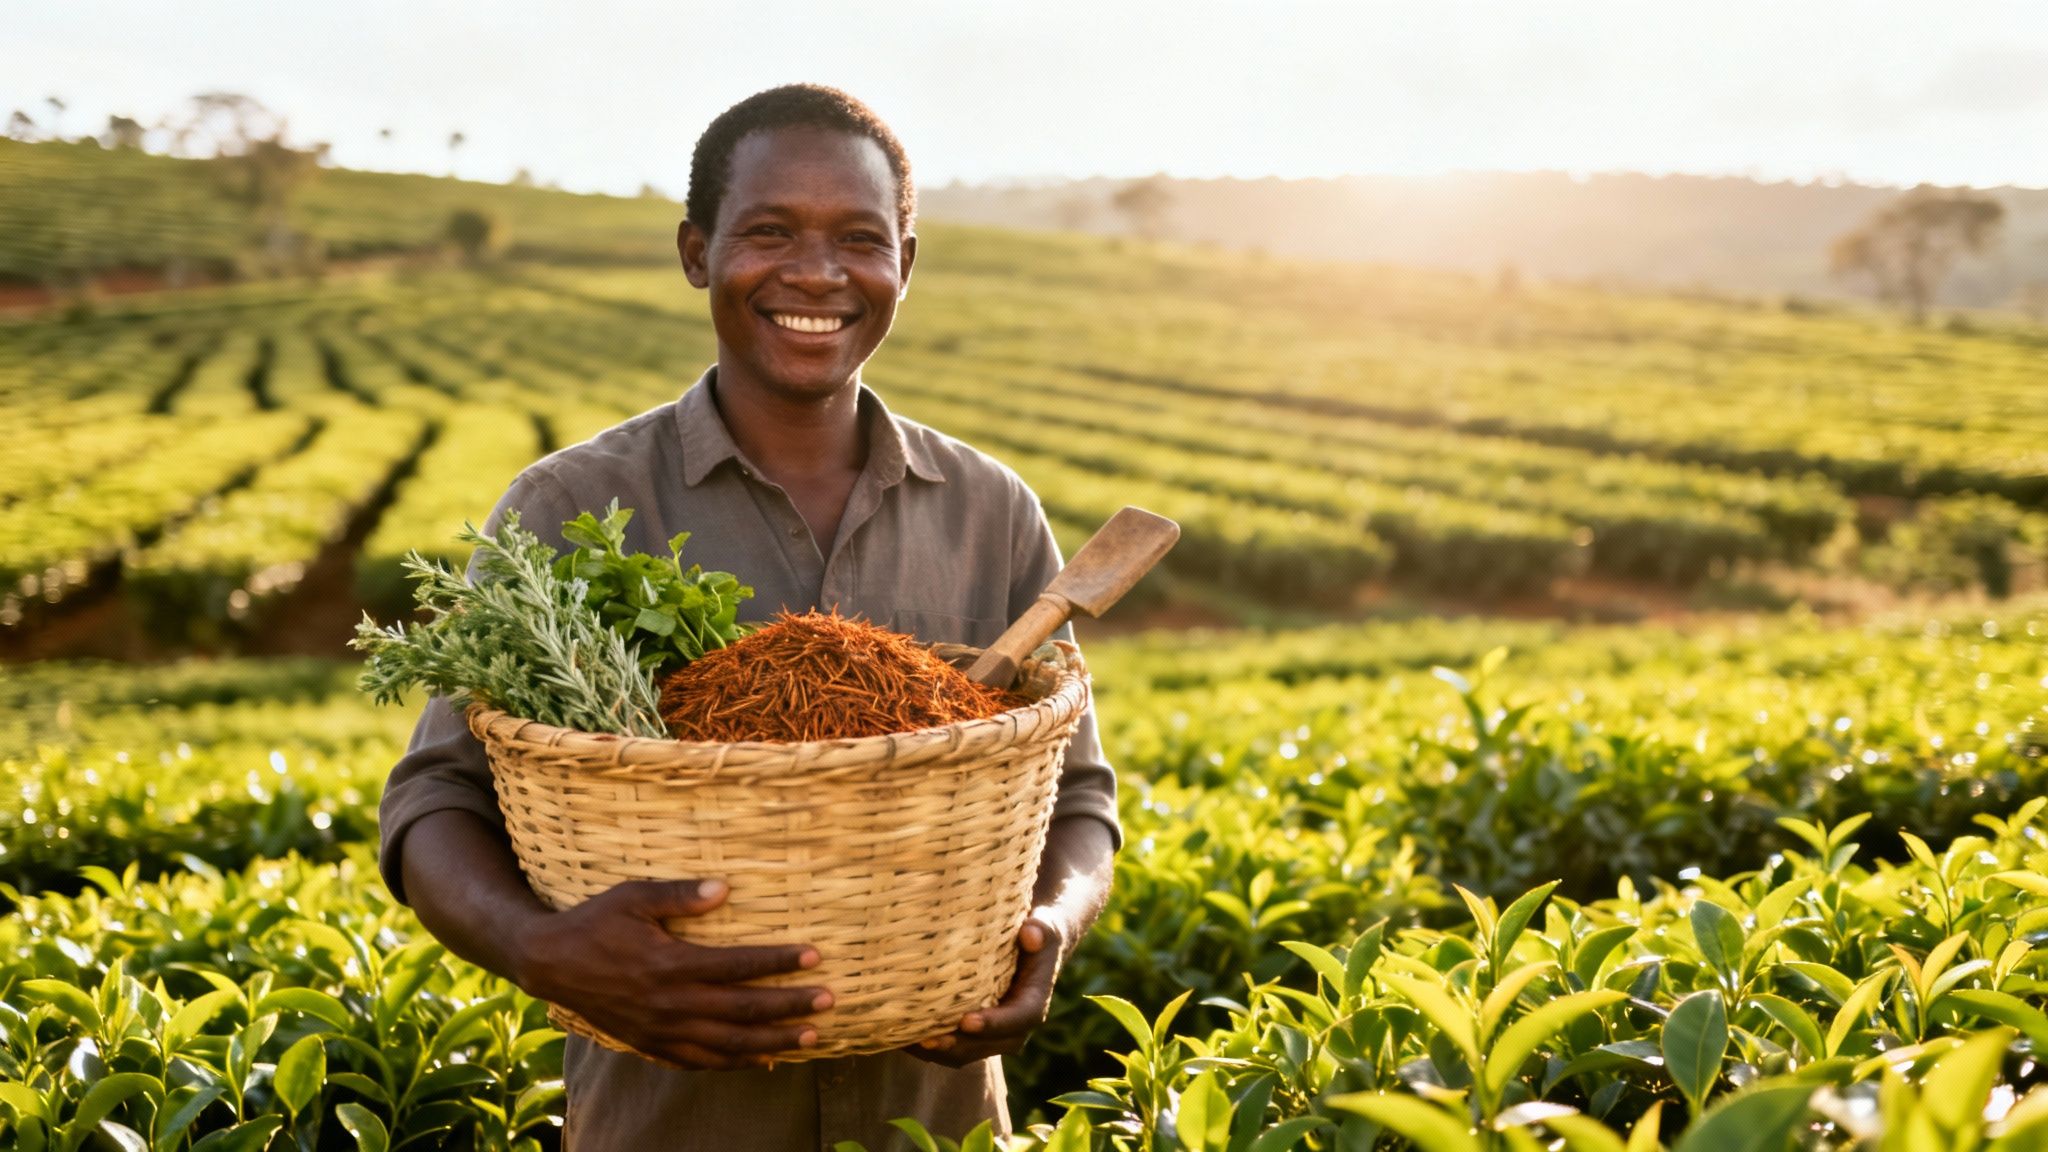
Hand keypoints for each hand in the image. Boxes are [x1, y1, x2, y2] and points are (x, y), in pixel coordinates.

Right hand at [511, 878, 831, 1069]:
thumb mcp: (633, 896)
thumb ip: (679, 895)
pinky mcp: (651, 1044)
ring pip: (728, 1045)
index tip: (815, 957)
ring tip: (810, 1037)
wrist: (550, 963)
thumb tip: (725, 888)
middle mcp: (670, 1004)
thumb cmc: (595, 922)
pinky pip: (700, 1062)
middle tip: (829, 1002)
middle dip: (790, 1007)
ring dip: (772, 1042)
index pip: (738, 966)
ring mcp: (661, 1030)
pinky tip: (763, 1061)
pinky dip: (734, 1064)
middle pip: (742, 1011)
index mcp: (670, 964)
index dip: (779, 963)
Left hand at [908, 912, 1066, 1067]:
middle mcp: (1014, 1027)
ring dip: (937, 1052)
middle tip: (928, 1040)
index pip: (1018, 1019)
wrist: (1030, 949)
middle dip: (957, 1045)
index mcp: (1033, 1002)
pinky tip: (901, 1036)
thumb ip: (1041, 931)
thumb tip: (1030, 933)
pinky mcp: (972, 1034)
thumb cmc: (1035, 934)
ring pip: (965, 1053)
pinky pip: (951, 1048)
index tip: (968, 1021)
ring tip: (907, 1042)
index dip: (994, 1023)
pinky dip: (927, 1048)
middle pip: (986, 1045)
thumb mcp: (1044, 928)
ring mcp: (992, 1035)